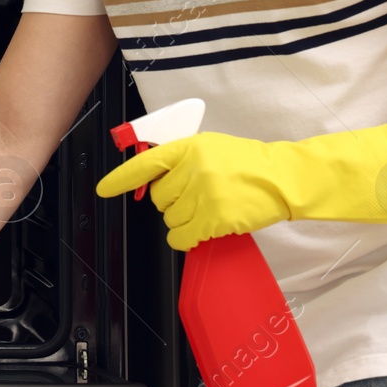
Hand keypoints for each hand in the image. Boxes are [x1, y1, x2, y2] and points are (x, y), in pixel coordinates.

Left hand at [95, 124, 386, 250]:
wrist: (282, 178)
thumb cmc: (246, 164)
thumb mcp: (209, 149)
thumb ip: (179, 160)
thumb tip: (150, 179)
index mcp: (188, 148)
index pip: (145, 163)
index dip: (121, 178)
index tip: (104, 189)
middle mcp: (192, 169)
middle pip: (158, 198)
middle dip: (172, 201)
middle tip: (196, 196)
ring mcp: (203, 195)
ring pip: (169, 218)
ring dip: (182, 220)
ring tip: (206, 208)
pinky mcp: (214, 218)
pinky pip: (182, 236)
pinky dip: (186, 238)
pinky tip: (201, 229)